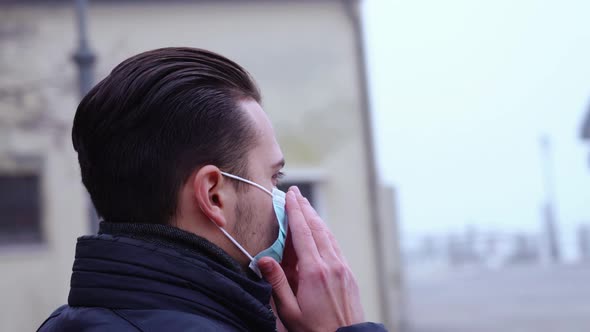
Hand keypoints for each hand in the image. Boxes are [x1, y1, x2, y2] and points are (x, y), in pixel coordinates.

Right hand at [259, 187, 364, 331]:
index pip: (302, 233)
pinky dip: (325, 233)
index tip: (290, 195)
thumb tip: (264, 259)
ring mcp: (342, 268)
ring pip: (328, 235)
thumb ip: (277, 284)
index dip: (295, 212)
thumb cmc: (315, 331)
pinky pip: (335, 246)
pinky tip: (320, 231)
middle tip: (296, 193)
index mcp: (314, 272)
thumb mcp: (289, 312)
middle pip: (317, 229)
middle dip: (305, 209)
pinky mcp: (348, 274)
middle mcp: (331, 265)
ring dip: (315, 219)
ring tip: (305, 206)